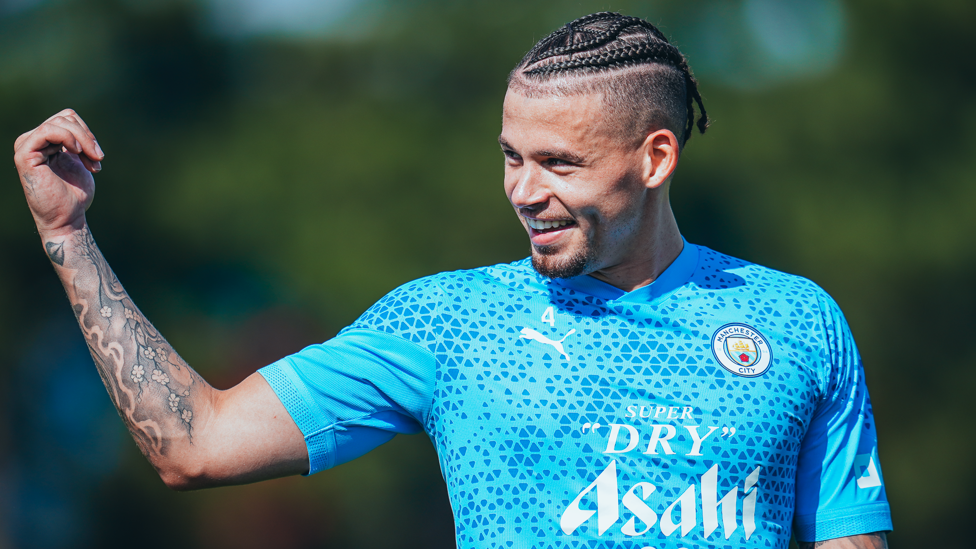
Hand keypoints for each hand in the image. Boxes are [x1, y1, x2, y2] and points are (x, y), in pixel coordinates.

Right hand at [13, 109, 104, 235]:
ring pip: (60, 122)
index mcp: (44, 141)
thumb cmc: (74, 194)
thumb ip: (78, 142)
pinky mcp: (24, 155)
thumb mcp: (80, 161)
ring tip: (93, 161)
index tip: (98, 156)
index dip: (87, 133)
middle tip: (98, 158)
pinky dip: (68, 138)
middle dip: (87, 137)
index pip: (67, 118)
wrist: (67, 218)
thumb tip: (81, 126)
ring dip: (83, 140)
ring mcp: (26, 146)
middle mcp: (32, 141)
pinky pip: (48, 131)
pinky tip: (77, 153)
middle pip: (65, 117)